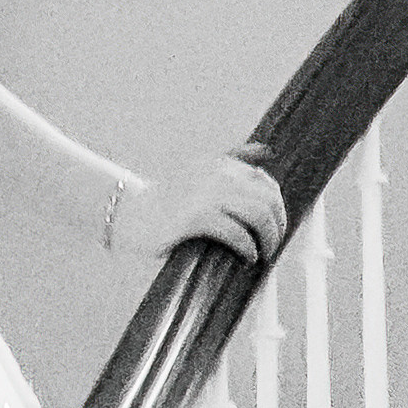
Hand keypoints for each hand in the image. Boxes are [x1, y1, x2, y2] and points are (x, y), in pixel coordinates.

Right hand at [113, 148, 284, 274]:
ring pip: (258, 215)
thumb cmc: (168, 199)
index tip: (274, 228)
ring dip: (268, 239)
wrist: (130, 214)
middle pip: (268, 199)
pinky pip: (236, 233)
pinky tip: (247, 258)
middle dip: (278, 226)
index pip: (266, 183)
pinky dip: (248, 248)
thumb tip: (269, 150)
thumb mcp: (201, 172)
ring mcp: (206, 194)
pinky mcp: (195, 217)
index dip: (277, 208)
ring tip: (263, 253)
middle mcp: (217, 175)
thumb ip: (233, 158)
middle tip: (272, 246)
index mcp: (220, 164)